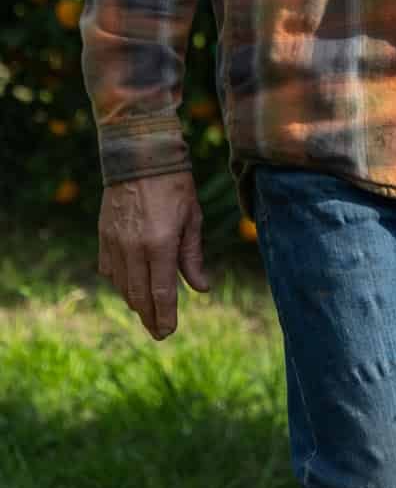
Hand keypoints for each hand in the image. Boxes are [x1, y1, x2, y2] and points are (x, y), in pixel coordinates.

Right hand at [98, 170, 210, 339]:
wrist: (140, 155)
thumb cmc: (174, 184)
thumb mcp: (192, 218)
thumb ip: (192, 256)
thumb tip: (201, 288)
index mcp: (160, 244)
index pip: (162, 292)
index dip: (165, 316)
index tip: (168, 332)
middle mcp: (134, 248)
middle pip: (139, 296)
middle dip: (149, 317)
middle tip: (159, 332)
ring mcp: (115, 243)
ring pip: (122, 286)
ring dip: (135, 302)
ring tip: (148, 312)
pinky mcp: (103, 236)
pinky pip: (109, 270)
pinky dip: (120, 283)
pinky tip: (130, 286)